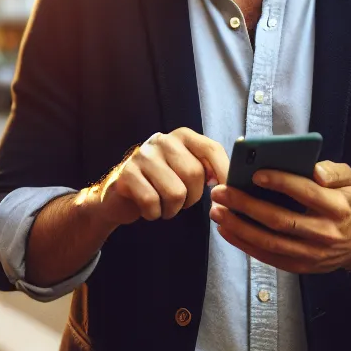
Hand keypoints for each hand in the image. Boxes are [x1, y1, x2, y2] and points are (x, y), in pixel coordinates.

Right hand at [80, 128, 228, 230]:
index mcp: (182, 136)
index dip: (224, 172)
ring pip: (175, 192)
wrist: (119, 197)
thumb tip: (231, 184)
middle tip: (181, 203)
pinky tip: (149, 209)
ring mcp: (142, 155)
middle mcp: (162, 140)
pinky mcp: (126, 174)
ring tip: (164, 206)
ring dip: (173, 209)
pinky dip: (154, 214)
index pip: (211, 149)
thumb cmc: (160, 185)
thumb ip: (207, 170)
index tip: (229, 192)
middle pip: (194, 174)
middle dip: (193, 198)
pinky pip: (152, 202)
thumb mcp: (184, 171)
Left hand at [209, 160, 350, 273]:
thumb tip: (314, 170)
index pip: (307, 193)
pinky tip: (225, 229)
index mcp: (338, 208)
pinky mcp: (300, 266)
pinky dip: (243, 244)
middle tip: (221, 192)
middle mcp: (325, 233)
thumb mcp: (348, 181)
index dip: (281, 182)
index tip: (255, 174)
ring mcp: (311, 254)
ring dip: (239, 227)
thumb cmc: (344, 204)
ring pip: (269, 242)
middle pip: (281, 220)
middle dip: (247, 205)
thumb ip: (333, 171)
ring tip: (217, 211)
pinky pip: (267, 256)